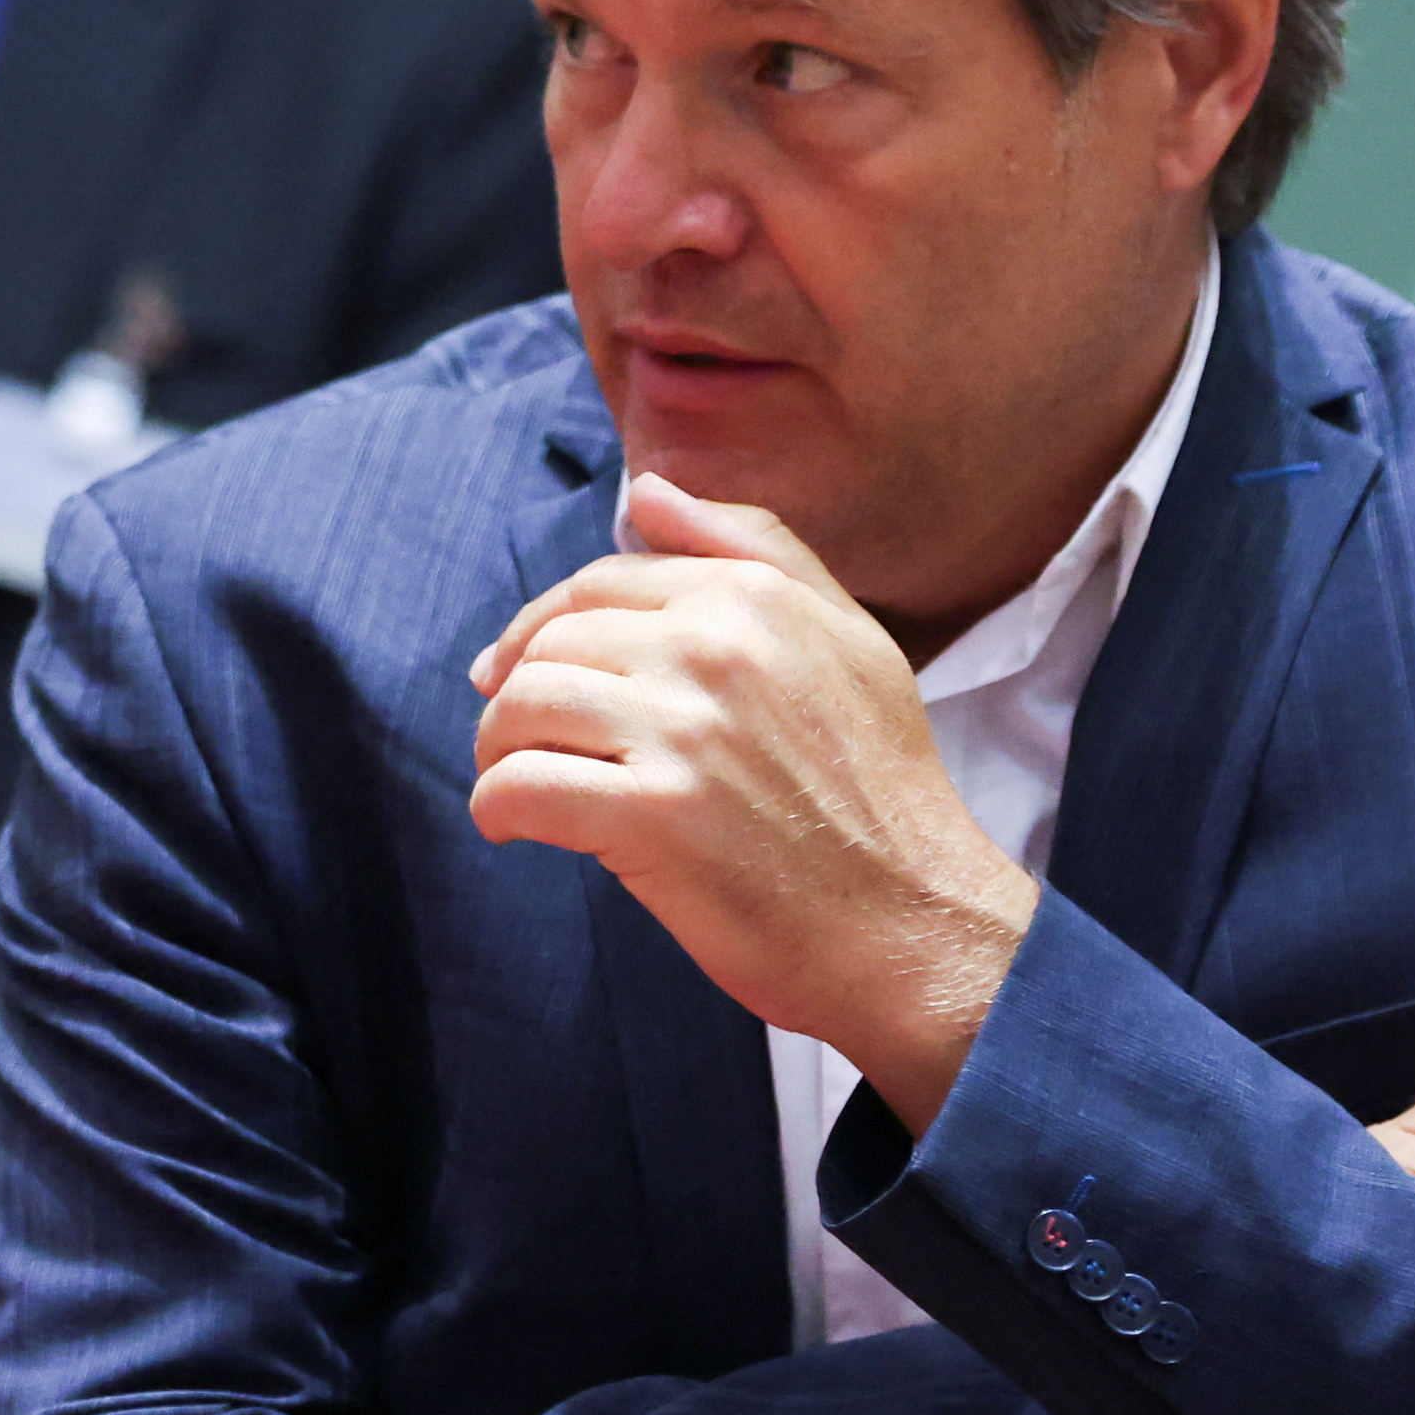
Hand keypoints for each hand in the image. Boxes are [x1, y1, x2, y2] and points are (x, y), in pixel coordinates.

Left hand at [467, 471, 1032, 1126]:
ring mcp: (682, 731)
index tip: (520, 668)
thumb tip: (647, 490)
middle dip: (517, 690)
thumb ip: (751, 548)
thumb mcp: (848, 639)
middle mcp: (715, 648)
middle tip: (516, 740)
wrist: (917, 925)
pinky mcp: (651, 816)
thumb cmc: (878, 791)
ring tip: (515, 780)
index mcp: (754, 596)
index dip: (545, 626)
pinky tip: (513, 826)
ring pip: (522, 705)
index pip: (601, 582)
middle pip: (552, 643)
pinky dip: (497, 807)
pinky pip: (520, 786)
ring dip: (498, 748)